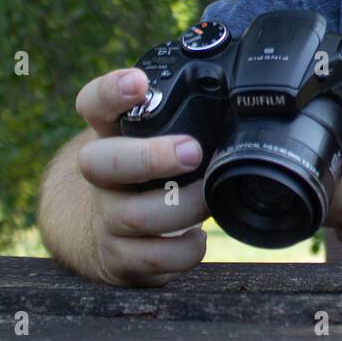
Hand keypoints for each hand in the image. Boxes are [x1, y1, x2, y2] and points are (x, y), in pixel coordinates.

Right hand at [71, 68, 209, 285]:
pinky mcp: (117, 256)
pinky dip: (182, 251)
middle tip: (192, 151)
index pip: (95, 104)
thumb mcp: (159, 139)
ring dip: (183, 206)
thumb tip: (247, 100)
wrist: (106, 229)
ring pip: (134, 214)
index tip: (138, 82)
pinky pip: (150, 258)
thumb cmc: (149, 173)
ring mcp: (105, 217)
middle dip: (150, 156)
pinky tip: (197, 238)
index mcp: (111, 134)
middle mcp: (100, 175)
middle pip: (101, 162)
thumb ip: (188, 117)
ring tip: (210, 197)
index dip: (111, 91)